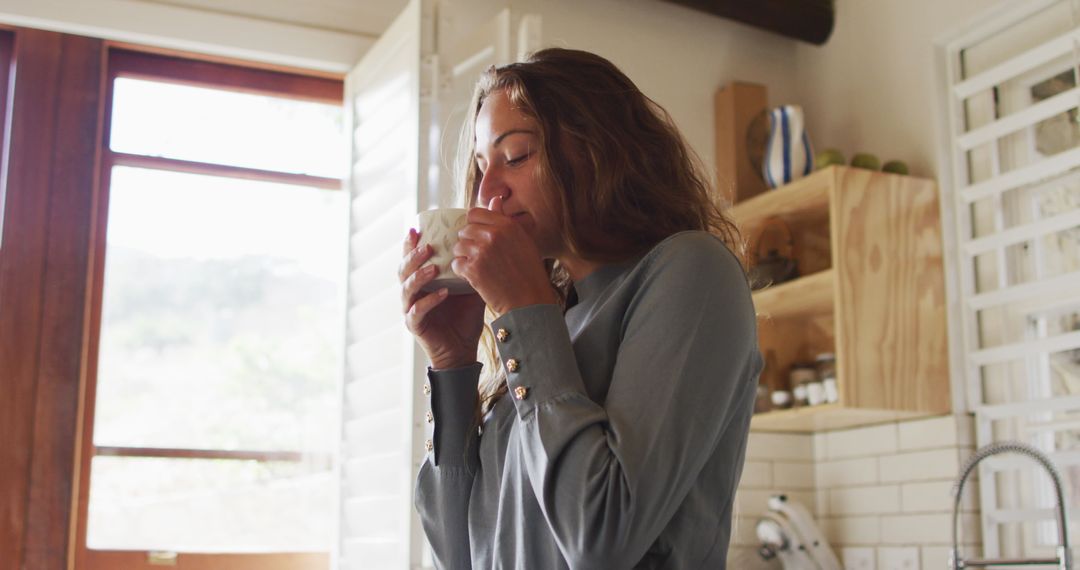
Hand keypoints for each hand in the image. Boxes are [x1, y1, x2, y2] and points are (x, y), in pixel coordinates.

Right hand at [399, 229, 485, 368]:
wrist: (463, 348)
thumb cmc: (466, 314)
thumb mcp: (473, 285)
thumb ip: (476, 262)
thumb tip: (488, 234)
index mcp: (422, 279)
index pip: (411, 257)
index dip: (410, 242)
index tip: (418, 227)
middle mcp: (412, 292)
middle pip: (403, 269)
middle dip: (412, 255)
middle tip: (426, 245)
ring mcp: (411, 308)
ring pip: (406, 288)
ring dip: (418, 276)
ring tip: (433, 268)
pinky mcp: (415, 324)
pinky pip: (417, 311)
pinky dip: (429, 301)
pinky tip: (443, 294)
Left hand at [451, 196, 557, 315]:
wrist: (529, 300)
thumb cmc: (529, 271)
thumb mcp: (523, 240)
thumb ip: (505, 219)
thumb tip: (495, 200)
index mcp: (507, 225)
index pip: (475, 213)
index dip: (474, 225)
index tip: (479, 237)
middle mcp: (493, 235)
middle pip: (464, 230)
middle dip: (468, 242)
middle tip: (479, 256)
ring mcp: (481, 252)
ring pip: (458, 246)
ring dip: (464, 256)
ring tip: (478, 266)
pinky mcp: (472, 269)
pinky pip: (456, 263)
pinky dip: (462, 271)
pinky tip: (474, 276)